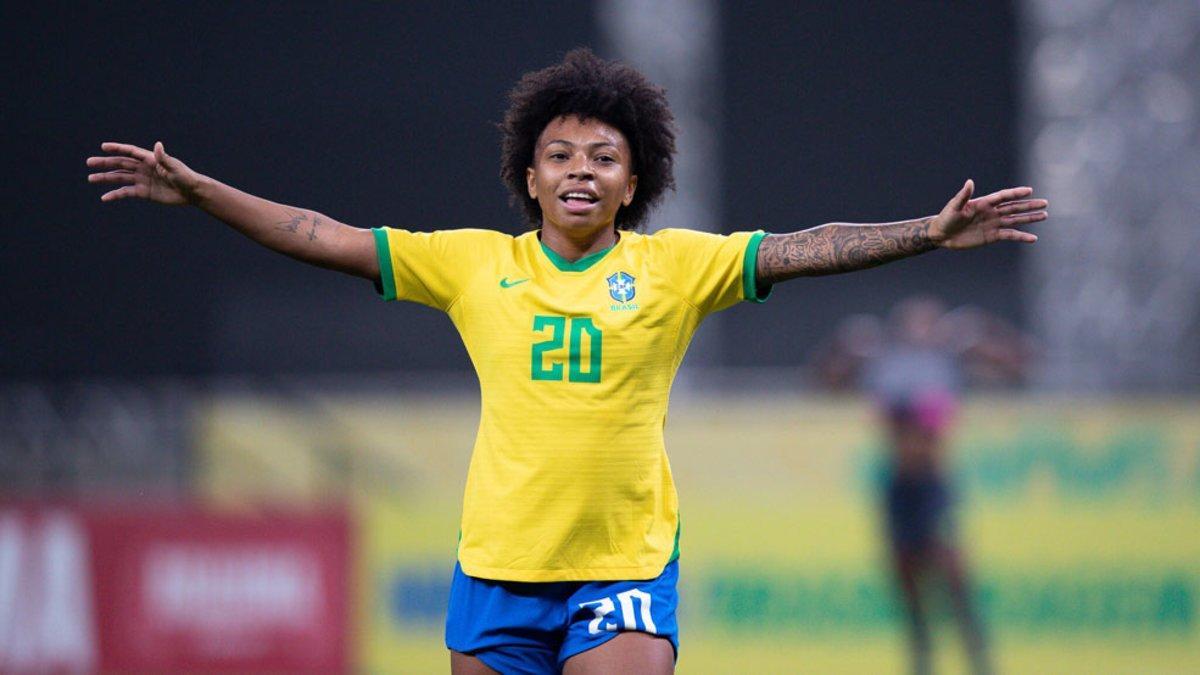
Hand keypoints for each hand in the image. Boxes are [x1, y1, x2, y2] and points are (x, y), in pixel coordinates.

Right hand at [86, 141, 201, 205]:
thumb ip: (164, 158)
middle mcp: (143, 168)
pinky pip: (126, 192)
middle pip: (121, 164)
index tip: (103, 147)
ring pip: (120, 178)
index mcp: (150, 159)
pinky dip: (115, 195)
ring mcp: (142, 180)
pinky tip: (105, 197)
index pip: (130, 152)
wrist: (192, 193)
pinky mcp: (143, 192)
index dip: (117, 148)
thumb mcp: (175, 168)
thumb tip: (158, 145)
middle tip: (89, 162)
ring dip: (105, 178)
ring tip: (91, 178)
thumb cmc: (186, 177)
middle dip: (105, 163)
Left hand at [929, 179, 1047, 249]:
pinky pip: (1010, 235)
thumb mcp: (954, 207)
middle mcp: (991, 212)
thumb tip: (970, 182)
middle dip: (1029, 205)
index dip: (1016, 193)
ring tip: (1044, 216)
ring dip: (1029, 218)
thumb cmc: (946, 218)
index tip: (1030, 190)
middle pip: (1014, 207)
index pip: (1003, 196)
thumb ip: (963, 196)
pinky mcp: (992, 236)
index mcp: (984, 203)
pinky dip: (1021, 236)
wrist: (942, 235)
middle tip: (1045, 203)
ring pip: (1015, 220)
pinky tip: (1033, 238)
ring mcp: (993, 224)